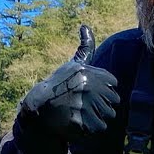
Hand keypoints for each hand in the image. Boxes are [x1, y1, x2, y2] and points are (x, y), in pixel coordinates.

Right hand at [18, 25, 119, 139]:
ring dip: (98, 116)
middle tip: (84, 103)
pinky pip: (99, 128)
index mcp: (87, 72)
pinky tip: (78, 122)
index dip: (103, 87)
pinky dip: (91, 128)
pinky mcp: (80, 123)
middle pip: (114, 100)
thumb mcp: (72, 64)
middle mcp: (86, 87)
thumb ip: (85, 48)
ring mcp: (83, 105)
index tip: (88, 89)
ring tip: (81, 112)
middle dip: (102, 103)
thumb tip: (85, 26)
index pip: (113, 83)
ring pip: (108, 115)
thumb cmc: (60, 85)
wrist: (39, 109)